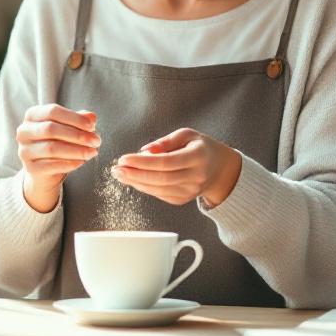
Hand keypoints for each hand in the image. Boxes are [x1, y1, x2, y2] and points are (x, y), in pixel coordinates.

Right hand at [17, 104, 98, 212]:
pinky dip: (69, 163)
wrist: (46, 170)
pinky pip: (51, 166)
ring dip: (76, 150)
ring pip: (51, 148)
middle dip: (77, 135)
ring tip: (92, 152)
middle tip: (96, 141)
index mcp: (32, 115)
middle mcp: (24, 131)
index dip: (74, 118)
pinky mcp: (30, 168)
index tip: (92, 126)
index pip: (53, 111)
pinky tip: (82, 162)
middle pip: (51, 129)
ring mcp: (24, 151)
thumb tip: (91, 117)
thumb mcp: (69, 128)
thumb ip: (79, 120)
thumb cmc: (58, 142)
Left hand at [111, 128, 241, 206]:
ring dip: (135, 183)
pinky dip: (144, 187)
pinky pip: (160, 195)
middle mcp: (196, 176)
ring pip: (158, 190)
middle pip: (160, 179)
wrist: (220, 169)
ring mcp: (190, 191)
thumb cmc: (200, 148)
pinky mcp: (183, 200)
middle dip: (134, 175)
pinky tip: (132, 180)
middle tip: (116, 169)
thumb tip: (145, 151)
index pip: (166, 162)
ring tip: (120, 174)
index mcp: (198, 157)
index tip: (124, 159)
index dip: (143, 162)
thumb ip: (166, 142)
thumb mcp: (187, 135)